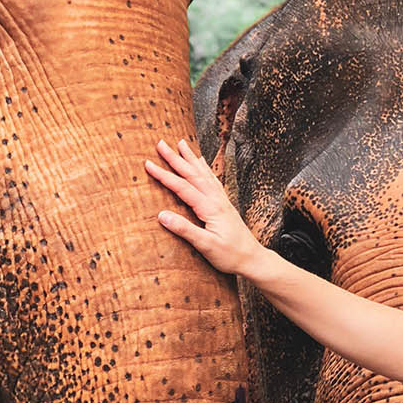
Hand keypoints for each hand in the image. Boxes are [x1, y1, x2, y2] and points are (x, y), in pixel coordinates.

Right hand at [145, 134, 258, 278]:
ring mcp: (221, 200)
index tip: (148, 164)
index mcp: (210, 207)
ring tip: (181, 143)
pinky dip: (205, 168)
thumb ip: (184, 229)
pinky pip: (212, 180)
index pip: (182, 187)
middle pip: (192, 174)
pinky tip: (202, 162)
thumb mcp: (205, 246)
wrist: (253, 259)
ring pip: (203, 173)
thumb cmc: (231, 255)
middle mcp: (216, 199)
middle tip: (160, 143)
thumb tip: (161, 215)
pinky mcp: (225, 204)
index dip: (164, 175)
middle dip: (175, 158)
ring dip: (190, 158)